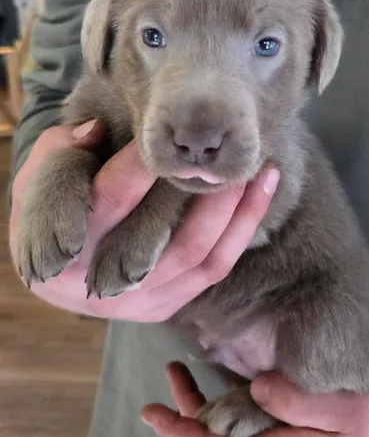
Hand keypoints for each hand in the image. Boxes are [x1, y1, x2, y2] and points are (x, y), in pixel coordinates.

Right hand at [10, 120, 278, 320]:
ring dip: (235, 210)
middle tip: (228, 151)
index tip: (171, 132)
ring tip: (261, 169)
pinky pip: (214, 269)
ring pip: (197, 253)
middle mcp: (106, 279)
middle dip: (202, 189)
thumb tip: (99, 130)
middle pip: (163, 233)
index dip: (143, 164)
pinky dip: (241, 231)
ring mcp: (140, 300)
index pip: (111, 197)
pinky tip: (260, 195)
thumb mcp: (39, 177)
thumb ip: (63, 148)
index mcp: (69, 242)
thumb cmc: (48, 212)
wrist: (54, 274)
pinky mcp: (166, 306)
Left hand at [141, 364, 368, 436]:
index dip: (179, 433)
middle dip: (186, 408)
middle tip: (169, 370)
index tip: (150, 414)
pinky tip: (222, 380)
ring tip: (180, 369)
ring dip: (203, 401)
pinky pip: (250, 422)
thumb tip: (258, 388)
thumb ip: (299, 401)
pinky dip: (229, 400)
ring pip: (230, 429)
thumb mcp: (343, 411)